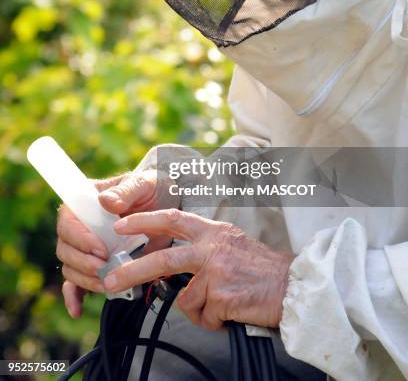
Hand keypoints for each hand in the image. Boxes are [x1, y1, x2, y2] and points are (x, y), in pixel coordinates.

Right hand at [57, 169, 171, 317]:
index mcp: (86, 202)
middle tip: (106, 267)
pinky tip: (77, 309)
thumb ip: (127, 190)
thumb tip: (105, 201)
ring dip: (85, 279)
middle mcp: (81, 225)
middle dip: (83, 262)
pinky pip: (75, 283)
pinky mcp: (96, 264)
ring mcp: (87, 246)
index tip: (100, 249)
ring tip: (106, 283)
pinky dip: (74, 296)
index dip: (79, 237)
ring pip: (71, 267)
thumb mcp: (143, 184)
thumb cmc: (151, 190)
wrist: (168, 207)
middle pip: (65, 248)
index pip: (67, 220)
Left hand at [104, 209, 294, 329]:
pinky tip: (232, 312)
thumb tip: (178, 269)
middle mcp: (212, 248)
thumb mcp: (233, 245)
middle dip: (132, 270)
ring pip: (184, 299)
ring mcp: (215, 272)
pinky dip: (214, 321)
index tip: (121, 225)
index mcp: (214, 232)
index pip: (173, 219)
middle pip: (163, 258)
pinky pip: (203, 316)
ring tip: (222, 305)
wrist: (292, 286)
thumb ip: (205, 249)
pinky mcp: (221, 296)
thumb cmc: (263, 269)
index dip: (145, 221)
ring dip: (199, 309)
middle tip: (110, 280)